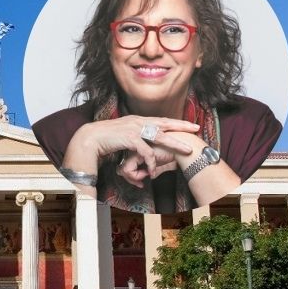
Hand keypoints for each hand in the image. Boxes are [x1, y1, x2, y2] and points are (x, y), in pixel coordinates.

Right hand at [62, 116, 199, 180]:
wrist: (91, 138)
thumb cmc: (106, 138)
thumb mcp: (124, 133)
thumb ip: (135, 135)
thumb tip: (143, 140)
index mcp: (138, 120)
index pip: (162, 120)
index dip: (176, 122)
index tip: (190, 124)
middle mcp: (139, 121)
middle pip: (165, 124)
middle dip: (182, 126)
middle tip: (196, 129)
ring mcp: (135, 128)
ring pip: (160, 136)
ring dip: (174, 144)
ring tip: (186, 150)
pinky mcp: (129, 138)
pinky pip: (146, 150)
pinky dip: (151, 160)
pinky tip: (154, 168)